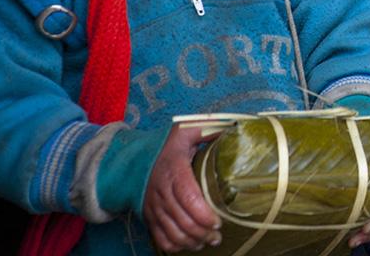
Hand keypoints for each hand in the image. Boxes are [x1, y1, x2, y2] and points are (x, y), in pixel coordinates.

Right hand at [143, 124, 221, 252]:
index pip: (188, 197)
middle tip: (218, 234)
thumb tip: (234, 127)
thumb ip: (208, 126)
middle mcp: (161, 191)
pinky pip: (160, 239)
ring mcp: (154, 207)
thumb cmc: (168, 145)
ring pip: (173, 233)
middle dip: (203, 231)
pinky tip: (191, 244)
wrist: (136, 158)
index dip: (203, 213)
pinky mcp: (149, 217)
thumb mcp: (186, 129)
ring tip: (209, 241)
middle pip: (183, 220)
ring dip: (192, 241)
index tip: (218, 221)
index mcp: (174, 170)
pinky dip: (176, 246)